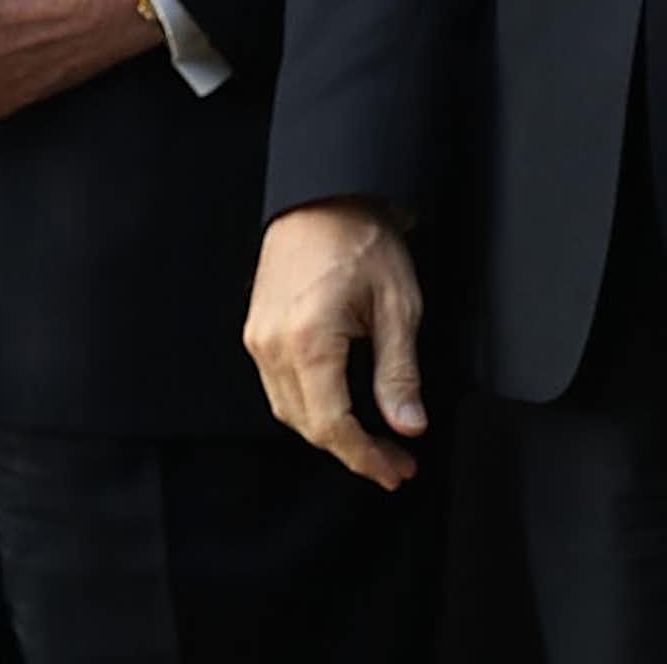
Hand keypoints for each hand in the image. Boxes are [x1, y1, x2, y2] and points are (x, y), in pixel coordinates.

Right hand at [246, 200, 426, 490]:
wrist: (324, 194)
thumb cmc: (360, 237)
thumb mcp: (398, 305)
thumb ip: (399, 373)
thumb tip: (408, 426)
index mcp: (308, 340)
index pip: (333, 427)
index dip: (367, 458)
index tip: (397, 472)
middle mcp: (272, 343)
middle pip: (307, 426)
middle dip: (352, 452)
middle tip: (394, 462)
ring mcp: (259, 335)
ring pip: (289, 410)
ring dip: (329, 432)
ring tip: (371, 440)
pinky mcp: (257, 327)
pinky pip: (278, 385)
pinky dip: (309, 405)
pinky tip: (340, 405)